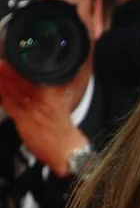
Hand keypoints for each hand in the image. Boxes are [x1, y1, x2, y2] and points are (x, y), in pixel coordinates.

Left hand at [0, 62, 87, 177]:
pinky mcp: (22, 120)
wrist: (64, 148)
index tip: (11, 59)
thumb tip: (53, 75)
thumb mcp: (64, 100)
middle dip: (8, 71)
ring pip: (13, 92)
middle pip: (21, 82)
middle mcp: (42, 99)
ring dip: (3, 81)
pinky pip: (9, 105)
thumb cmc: (62, 126)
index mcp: (53, 93)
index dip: (20, 68)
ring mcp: (31, 110)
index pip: (34, 77)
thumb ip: (56, 86)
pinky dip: (2, 95)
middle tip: (1, 63)